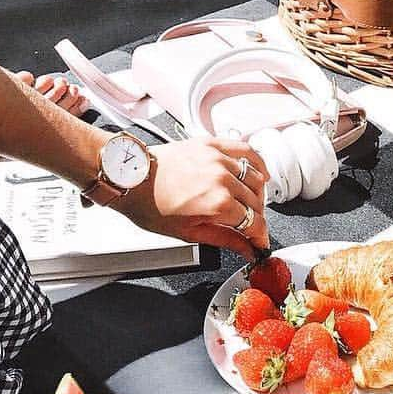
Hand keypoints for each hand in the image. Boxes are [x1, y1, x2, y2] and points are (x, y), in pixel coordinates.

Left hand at [119, 137, 269, 260]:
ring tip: (250, 205)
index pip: (254, 223)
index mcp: (218, 203)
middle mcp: (222, 178)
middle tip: (250, 229)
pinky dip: (257, 163)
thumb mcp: (188, 233)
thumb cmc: (150, 205)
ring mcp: (219, 158)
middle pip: (257, 203)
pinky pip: (246, 151)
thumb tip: (246, 249)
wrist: (132, 179)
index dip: (260, 238)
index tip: (260, 244)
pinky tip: (259, 173)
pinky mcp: (213, 144)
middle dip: (257, 220)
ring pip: (256, 178)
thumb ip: (225, 240)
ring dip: (258, 195)